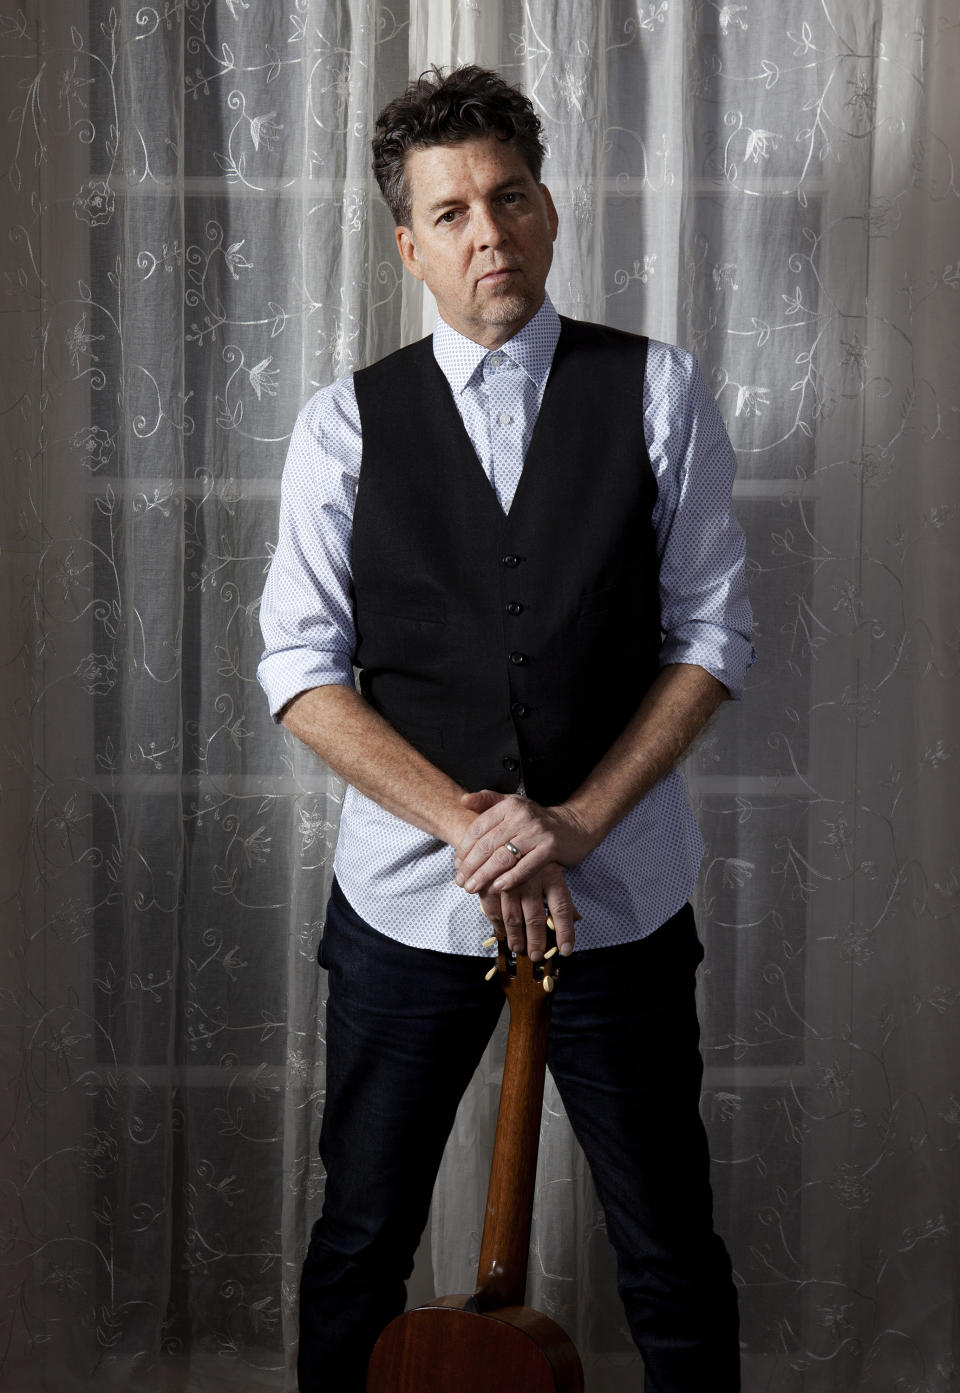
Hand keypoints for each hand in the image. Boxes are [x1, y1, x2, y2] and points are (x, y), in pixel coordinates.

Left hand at [454, 790, 597, 897]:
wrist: (574, 826)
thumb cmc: (537, 819)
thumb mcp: (513, 804)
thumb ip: (488, 801)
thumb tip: (463, 800)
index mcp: (509, 806)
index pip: (478, 828)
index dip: (464, 848)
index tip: (457, 864)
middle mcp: (522, 817)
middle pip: (488, 845)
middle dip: (471, 866)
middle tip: (461, 881)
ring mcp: (537, 833)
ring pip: (503, 857)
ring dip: (485, 875)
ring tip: (473, 887)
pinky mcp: (550, 848)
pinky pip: (526, 866)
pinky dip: (510, 878)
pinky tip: (498, 887)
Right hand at [478, 860, 579, 959]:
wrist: (499, 828)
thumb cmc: (531, 853)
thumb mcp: (552, 867)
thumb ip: (562, 894)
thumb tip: (578, 918)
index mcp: (551, 872)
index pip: (561, 907)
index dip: (564, 931)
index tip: (565, 950)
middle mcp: (531, 877)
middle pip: (535, 917)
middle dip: (536, 941)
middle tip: (536, 955)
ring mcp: (507, 879)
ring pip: (513, 917)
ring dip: (515, 937)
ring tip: (518, 949)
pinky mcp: (488, 880)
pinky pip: (492, 910)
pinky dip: (497, 925)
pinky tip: (502, 933)